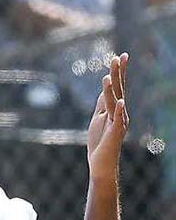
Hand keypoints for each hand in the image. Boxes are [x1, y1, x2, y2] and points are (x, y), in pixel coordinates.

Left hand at [87, 53, 129, 181]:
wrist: (101, 164)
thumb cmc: (100, 142)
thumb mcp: (98, 118)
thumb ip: (102, 104)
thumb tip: (104, 87)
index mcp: (114, 109)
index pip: (116, 87)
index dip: (117, 72)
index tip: (120, 56)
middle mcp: (119, 113)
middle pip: (117, 90)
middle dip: (117, 74)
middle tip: (118, 57)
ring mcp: (118, 122)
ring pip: (114, 103)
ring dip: (111, 89)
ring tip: (107, 77)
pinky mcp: (114, 133)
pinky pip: (118, 120)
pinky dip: (119, 110)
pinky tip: (122, 101)